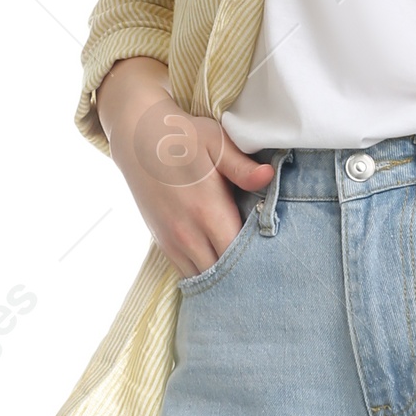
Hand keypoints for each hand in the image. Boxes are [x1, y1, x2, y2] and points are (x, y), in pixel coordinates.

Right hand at [95, 55, 274, 275]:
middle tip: (267, 269)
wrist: (137, 138)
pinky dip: (205, 274)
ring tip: (246, 271)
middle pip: (224, 274)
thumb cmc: (183, 137)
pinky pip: (187, 273)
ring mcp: (173, 241)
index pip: (240, 254)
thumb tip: (269, 176)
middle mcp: (188, 233)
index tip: (277, 256)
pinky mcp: (162, 243)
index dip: (260, 259)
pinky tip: (222, 267)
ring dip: (224, 278)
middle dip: (245, 274)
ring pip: (204, 279)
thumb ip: (242, 166)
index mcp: (207, 210)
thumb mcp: (216, 142)